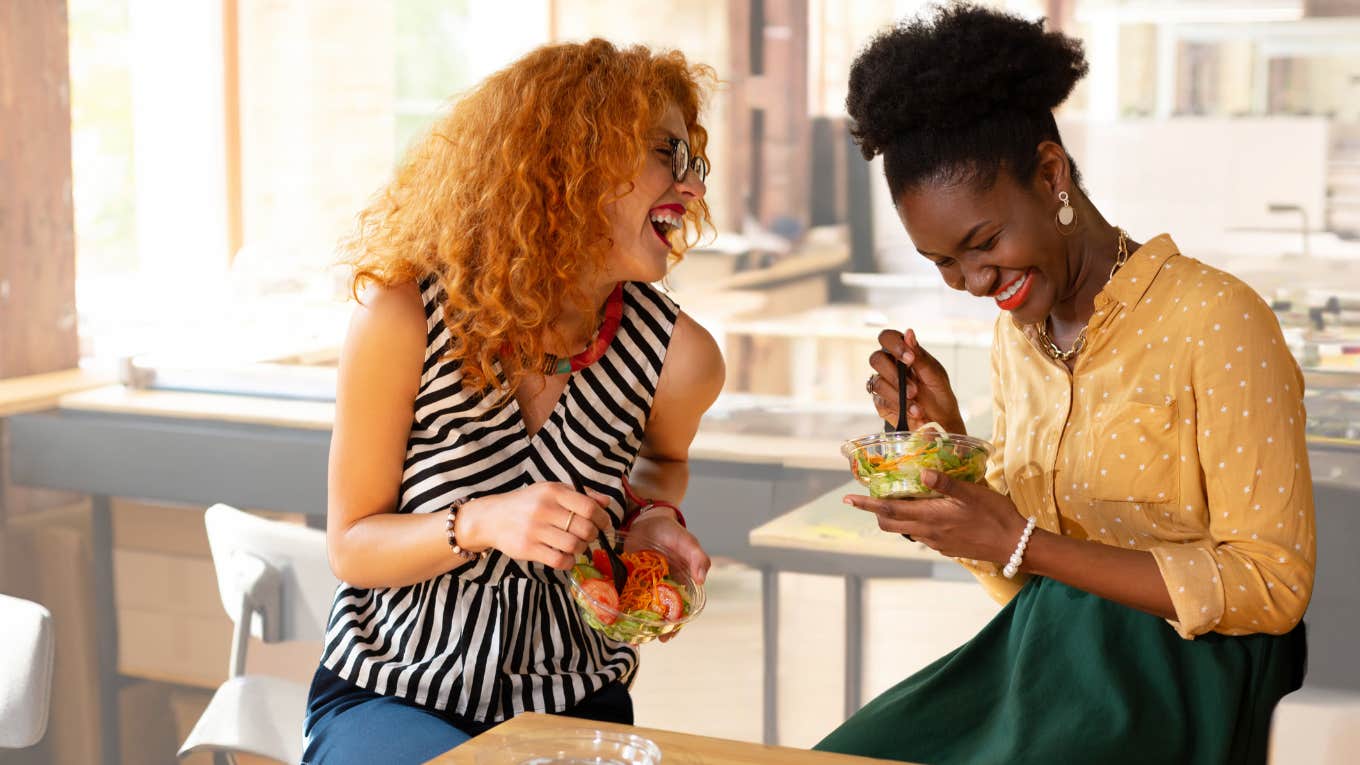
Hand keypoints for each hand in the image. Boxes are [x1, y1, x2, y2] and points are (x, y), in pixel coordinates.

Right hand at [458, 483, 610, 569]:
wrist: (492, 517)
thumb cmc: (527, 503)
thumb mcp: (551, 491)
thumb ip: (580, 495)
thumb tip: (606, 502)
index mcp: (553, 492)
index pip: (589, 507)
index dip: (603, 518)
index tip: (604, 524)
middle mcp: (544, 509)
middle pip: (584, 528)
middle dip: (593, 535)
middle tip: (589, 536)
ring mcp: (535, 530)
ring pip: (574, 546)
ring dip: (581, 549)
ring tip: (576, 545)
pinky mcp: (527, 548)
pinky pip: (559, 560)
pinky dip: (569, 561)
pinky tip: (566, 556)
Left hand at [624, 510, 709, 642]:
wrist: (649, 519)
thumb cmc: (673, 533)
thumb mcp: (688, 543)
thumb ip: (698, 558)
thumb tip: (702, 579)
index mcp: (678, 586)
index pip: (678, 611)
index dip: (674, 626)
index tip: (667, 637)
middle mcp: (660, 590)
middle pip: (657, 615)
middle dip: (651, 628)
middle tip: (643, 638)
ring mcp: (642, 585)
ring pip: (638, 607)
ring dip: (633, 620)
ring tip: (627, 633)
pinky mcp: (626, 577)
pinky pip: (622, 593)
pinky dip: (618, 602)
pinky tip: (611, 612)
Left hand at [843, 469, 1024, 562]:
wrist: (1015, 545)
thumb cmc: (995, 515)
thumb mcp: (972, 492)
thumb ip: (945, 482)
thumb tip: (920, 471)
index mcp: (930, 518)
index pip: (889, 512)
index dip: (867, 505)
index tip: (848, 499)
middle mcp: (928, 533)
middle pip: (891, 524)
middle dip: (876, 511)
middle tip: (867, 497)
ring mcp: (937, 542)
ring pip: (906, 530)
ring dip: (895, 517)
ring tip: (897, 500)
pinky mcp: (947, 547)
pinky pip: (922, 534)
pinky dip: (914, 522)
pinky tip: (926, 511)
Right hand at [866, 328, 963, 433]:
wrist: (940, 422)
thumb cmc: (939, 395)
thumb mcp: (935, 375)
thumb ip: (920, 356)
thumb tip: (909, 333)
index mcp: (903, 353)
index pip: (888, 338)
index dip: (894, 345)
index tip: (909, 359)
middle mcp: (890, 366)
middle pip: (876, 359)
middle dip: (895, 375)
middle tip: (914, 390)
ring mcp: (883, 384)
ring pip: (878, 382)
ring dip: (899, 395)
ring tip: (918, 407)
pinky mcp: (881, 402)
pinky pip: (880, 400)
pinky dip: (898, 407)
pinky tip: (913, 412)